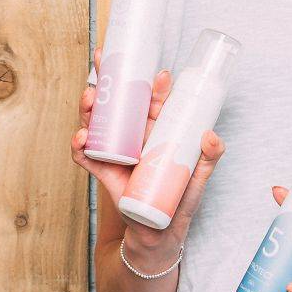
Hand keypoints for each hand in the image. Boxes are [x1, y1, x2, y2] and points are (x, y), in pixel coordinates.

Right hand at [71, 48, 223, 241]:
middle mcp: (132, 135)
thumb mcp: (198, 175)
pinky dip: (79, 146)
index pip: (151, 100)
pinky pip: (85, 155)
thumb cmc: (180, 197)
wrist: (160, 229)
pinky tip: (81, 137)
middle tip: (102, 61)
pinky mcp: (103, 170)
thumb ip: (210, 156)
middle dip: (107, 79)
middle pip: (116, 102)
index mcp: (155, 129)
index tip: (159, 74)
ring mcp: (115, 151)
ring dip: (89, 107)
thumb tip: (211, 136)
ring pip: (97, 122)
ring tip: (90, 97)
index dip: (151, 84)